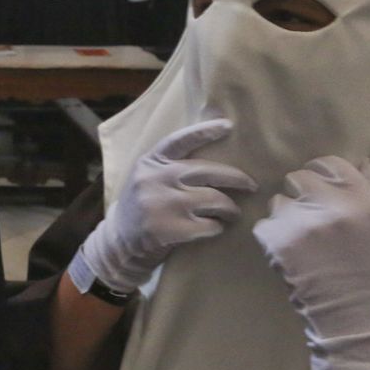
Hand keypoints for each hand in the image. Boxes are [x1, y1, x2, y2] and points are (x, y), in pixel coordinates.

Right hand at [70, 119, 255, 295]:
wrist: (118, 243)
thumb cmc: (141, 208)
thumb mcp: (146, 179)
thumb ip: (169, 168)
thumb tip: (212, 156)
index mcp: (150, 162)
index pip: (180, 140)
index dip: (204, 131)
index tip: (228, 126)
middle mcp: (157, 179)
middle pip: (209, 172)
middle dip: (237, 178)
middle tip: (251, 185)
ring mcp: (164, 204)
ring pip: (216, 200)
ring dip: (230, 208)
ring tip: (232, 213)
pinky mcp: (171, 229)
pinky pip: (211, 225)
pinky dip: (218, 228)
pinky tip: (215, 228)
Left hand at [253, 157, 369, 369]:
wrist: (360, 319)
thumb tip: (360, 162)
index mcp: (365, 201)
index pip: (331, 163)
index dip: (324, 173)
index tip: (323, 188)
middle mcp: (332, 206)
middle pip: (299, 177)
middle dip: (303, 193)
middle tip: (310, 215)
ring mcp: (301, 223)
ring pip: (278, 201)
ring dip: (286, 215)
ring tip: (301, 239)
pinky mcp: (277, 241)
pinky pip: (265, 225)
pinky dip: (273, 237)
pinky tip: (290, 254)